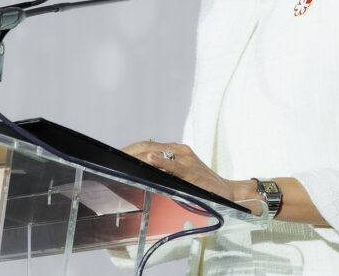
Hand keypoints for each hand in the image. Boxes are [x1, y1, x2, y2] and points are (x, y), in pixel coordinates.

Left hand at [122, 140, 241, 203]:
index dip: (129, 150)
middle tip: (111, 157)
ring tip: (122, 157)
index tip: (113, 155)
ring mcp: (185, 159)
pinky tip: (149, 158)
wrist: (226, 192)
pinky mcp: (191, 170)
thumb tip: (143, 176)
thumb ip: (164, 173)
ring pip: (157, 152)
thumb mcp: (180, 176)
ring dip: (138, 155)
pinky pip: (173, 165)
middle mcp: (179, 151)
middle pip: (147, 147)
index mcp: (175, 151)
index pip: (146, 147)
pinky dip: (160, 161)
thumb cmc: (202, 185)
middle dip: (128, 152)